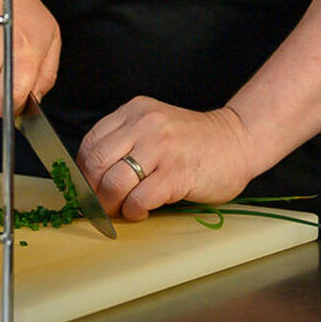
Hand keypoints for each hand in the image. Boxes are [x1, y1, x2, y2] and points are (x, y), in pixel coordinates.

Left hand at [77, 99, 256, 220]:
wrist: (238, 142)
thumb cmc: (194, 142)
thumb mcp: (155, 128)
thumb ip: (126, 142)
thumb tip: (91, 180)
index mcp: (135, 110)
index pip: (90, 142)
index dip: (82, 172)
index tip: (87, 189)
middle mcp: (146, 124)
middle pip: (96, 163)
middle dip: (92, 193)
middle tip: (100, 206)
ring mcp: (162, 147)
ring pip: (113, 182)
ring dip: (110, 205)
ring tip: (121, 210)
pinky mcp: (176, 172)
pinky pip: (139, 198)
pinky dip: (134, 211)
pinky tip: (142, 210)